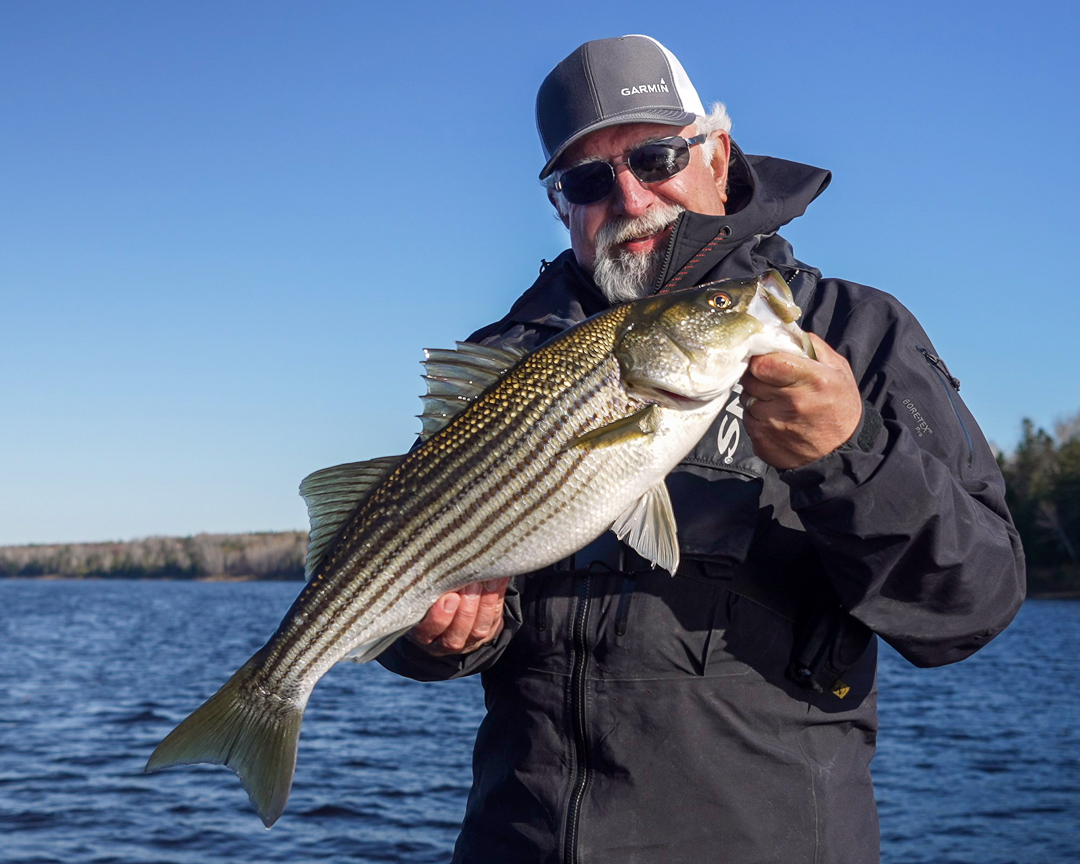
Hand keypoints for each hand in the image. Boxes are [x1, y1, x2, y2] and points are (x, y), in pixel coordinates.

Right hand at [406, 578, 510, 655]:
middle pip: (455, 637)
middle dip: (465, 610)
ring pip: (477, 630)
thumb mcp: (424, 595)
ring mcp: (468, 641)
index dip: (439, 617)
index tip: (450, 596)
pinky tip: (498, 578)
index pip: (426, 632)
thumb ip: (430, 587)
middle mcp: (444, 643)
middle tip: (469, 584)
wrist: (452, 610)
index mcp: (423, 633)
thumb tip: (439, 564)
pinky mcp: (487, 634)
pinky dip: (497, 597)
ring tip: (484, 580)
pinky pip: (494, 618)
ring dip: (484, 603)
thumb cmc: (431, 597)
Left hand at [740, 334, 862, 469]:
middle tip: (771, 380)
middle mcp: (791, 403)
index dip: (761, 359)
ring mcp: (774, 425)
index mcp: (811, 380)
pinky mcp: (763, 443)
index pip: (763, 362)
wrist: (841, 452)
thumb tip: (784, 331)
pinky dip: (756, 417)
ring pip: (746, 399)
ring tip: (776, 401)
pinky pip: (748, 421)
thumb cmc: (840, 406)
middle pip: (750, 379)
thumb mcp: (838, 370)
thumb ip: (812, 346)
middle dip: (757, 376)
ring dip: (756, 397)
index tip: (766, 360)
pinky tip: (775, 419)